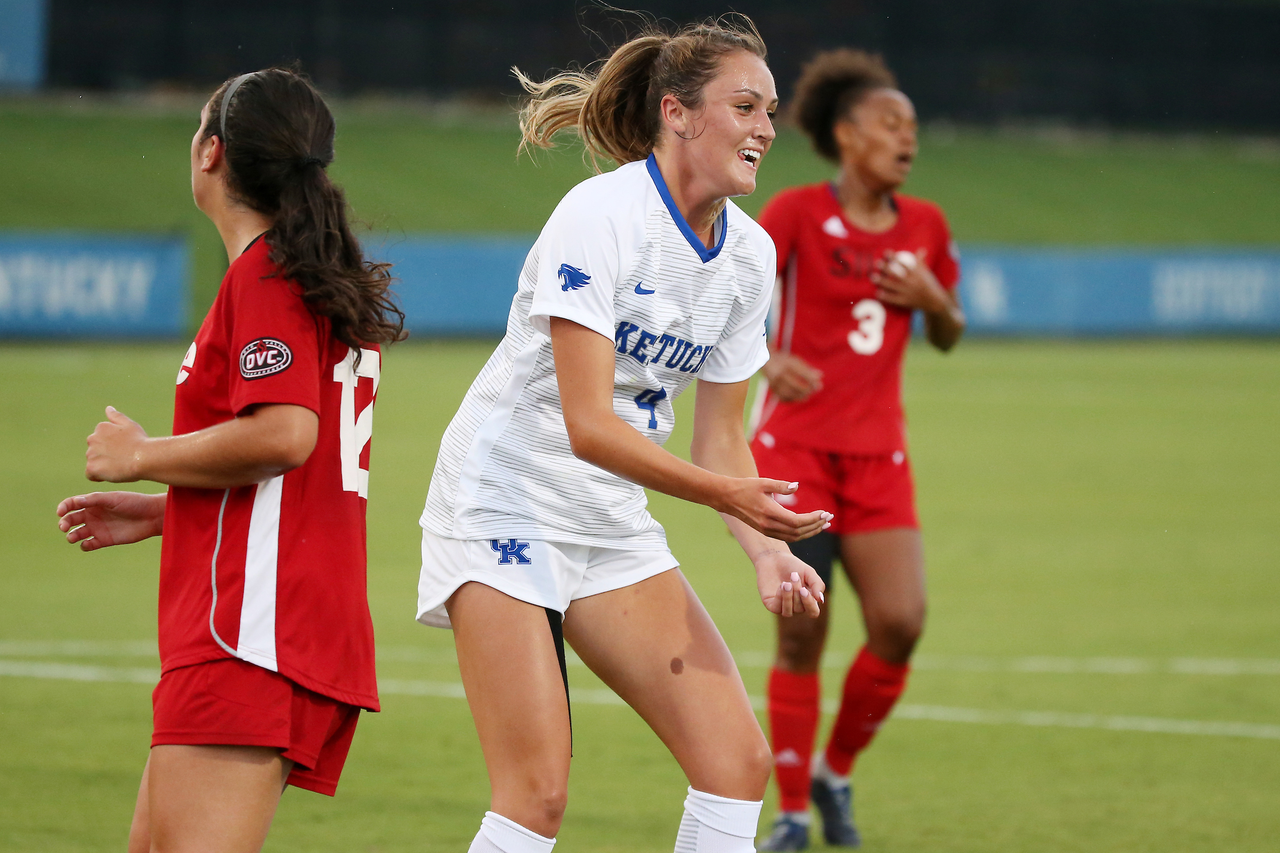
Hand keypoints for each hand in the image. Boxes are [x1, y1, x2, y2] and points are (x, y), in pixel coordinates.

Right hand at [56, 491, 165, 550]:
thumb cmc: (133, 503)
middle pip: (71, 520)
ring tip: (74, 536)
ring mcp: (98, 528)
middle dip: (64, 523)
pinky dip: (84, 546)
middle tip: (64, 527)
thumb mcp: (113, 498)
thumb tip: (76, 501)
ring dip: (72, 536)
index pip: (72, 504)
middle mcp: (93, 515)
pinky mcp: (104, 540)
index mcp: (93, 502)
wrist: (151, 516)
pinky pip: (88, 545)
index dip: (63, 507)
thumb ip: (94, 499)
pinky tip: (88, 543)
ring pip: (77, 533)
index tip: (60, 512)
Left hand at [86, 406, 148, 482]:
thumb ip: (116, 416)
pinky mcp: (91, 468)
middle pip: (95, 451)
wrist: (143, 458)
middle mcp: (92, 439)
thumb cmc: (140, 441)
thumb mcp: (130, 425)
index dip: (112, 447)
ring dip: (103, 466)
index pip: (100, 440)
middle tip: (122, 459)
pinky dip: (99, 476)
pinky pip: (91, 475)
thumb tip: (108, 408)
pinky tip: (111, 474)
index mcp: (101, 428)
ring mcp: (91, 454)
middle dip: (105, 455)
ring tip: (119, 467)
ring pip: (94, 463)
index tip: (123, 450)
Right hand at [717, 478, 831, 541]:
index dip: (813, 519)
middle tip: (829, 519)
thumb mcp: (763, 482)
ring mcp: (767, 530)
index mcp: (770, 513)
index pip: (797, 521)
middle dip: (816, 526)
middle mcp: (769, 525)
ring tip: (823, 524)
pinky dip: (801, 533)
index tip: (825, 513)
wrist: (727, 498)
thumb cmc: (745, 487)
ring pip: (794, 537)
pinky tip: (809, 527)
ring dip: (810, 532)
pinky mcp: (766, 531)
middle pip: (798, 532)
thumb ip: (781, 485)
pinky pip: (787, 537)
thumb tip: (797, 486)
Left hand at [754, 550, 825, 617]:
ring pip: (788, 612)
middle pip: (800, 609)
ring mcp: (783, 606)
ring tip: (786, 583)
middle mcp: (796, 607)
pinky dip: (779, 598)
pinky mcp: (771, 605)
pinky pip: (777, 608)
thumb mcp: (809, 572)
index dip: (809, 604)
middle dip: (796, 591)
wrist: (774, 558)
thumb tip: (821, 600)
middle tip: (794, 575)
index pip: (813, 612)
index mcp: (807, 600)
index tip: (803, 589)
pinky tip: (780, 586)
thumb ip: (817, 585)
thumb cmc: (793, 566)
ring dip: (788, 597)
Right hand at [762, 352, 822, 401]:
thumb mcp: (796, 360)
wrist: (766, 361)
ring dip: (800, 396)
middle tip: (815, 390)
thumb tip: (821, 376)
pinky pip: (783, 397)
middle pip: (794, 384)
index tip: (819, 385)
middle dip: (806, 389)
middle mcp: (778, 373)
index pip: (800, 372)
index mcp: (785, 363)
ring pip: (788, 392)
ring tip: (807, 396)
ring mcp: (774, 382)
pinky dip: (791, 399)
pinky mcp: (773, 389)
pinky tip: (798, 398)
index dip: (810, 380)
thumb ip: (808, 369)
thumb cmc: (785, 361)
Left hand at [871, 249, 947, 313]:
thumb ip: (921, 262)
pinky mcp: (906, 302)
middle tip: (877, 263)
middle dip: (886, 268)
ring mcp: (908, 293)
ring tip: (873, 277)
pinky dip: (885, 296)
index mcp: (917, 274)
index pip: (904, 263)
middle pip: (897, 274)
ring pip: (893, 286)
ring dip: (882, 281)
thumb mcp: (927, 273)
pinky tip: (877, 293)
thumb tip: (921, 249)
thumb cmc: (929, 284)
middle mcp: (912, 283)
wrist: (935, 302)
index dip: (894, 257)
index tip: (886, 252)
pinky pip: (894, 299)